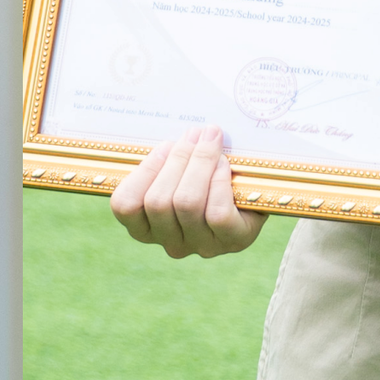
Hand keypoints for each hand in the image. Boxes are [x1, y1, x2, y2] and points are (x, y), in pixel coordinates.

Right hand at [110, 125, 266, 257]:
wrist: (254, 193)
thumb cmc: (206, 176)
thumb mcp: (178, 168)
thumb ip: (165, 157)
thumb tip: (178, 134)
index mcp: (147, 228)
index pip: (125, 205)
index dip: (144, 171)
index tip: (165, 145)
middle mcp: (171, 243)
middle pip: (158, 201)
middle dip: (177, 159)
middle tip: (194, 134)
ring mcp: (202, 245)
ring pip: (186, 203)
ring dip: (199, 163)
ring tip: (210, 140)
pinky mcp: (232, 241)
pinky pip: (216, 212)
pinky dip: (218, 181)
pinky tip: (224, 164)